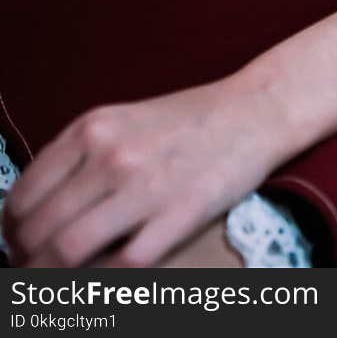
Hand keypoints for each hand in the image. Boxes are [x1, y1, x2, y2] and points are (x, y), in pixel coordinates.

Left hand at [4, 77, 281, 267]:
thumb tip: (34, 208)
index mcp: (92, 128)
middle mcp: (111, 155)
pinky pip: (119, 266)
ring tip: (54, 286)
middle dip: (26, 260)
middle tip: (32, 271)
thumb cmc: (187, 119)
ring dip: (51, 279)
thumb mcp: (123, 119)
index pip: (24, 195)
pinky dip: (100, 283)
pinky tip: (99, 282)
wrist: (252, 111)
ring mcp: (144, 186)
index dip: (12, 230)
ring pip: (68, 251)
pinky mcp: (177, 215)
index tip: (17, 244)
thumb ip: (79, 155)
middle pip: (40, 229)